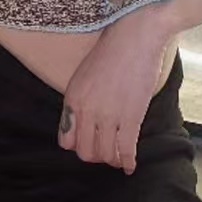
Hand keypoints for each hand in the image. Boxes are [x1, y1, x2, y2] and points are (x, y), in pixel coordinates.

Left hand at [58, 6, 173, 173]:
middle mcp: (87, 111)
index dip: (78, 145)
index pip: (66, 140)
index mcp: (72, 99)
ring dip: (113, 160)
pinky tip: (131, 165)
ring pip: (106, 155)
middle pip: (86, 152)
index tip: (89, 143)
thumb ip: (80, 100)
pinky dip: (128, 162)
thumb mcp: (84, 74)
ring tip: (119, 157)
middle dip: (96, 156)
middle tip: (105, 152)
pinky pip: (126, 150)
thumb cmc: (111, 50)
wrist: (135, 36)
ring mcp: (108, 116)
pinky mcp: (130, 118)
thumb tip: (83, 123)